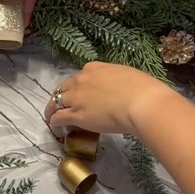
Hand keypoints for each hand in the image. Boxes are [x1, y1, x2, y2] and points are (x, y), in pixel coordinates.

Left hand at [44, 62, 171, 134]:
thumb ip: (115, 80)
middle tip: (59, 105)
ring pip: (56, 102)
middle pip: (64, 88)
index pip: (80, 76)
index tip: (80, 93)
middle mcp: (81, 80)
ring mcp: (77, 98)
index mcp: (94, 68)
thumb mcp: (126, 75)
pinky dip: (54, 121)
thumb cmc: (142, 89)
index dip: (78, 86)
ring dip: (52, 109)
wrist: (142, 102)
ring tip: (51, 117)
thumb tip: (116, 89)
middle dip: (60, 96)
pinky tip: (54, 126)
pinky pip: (59, 117)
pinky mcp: (77, 115)